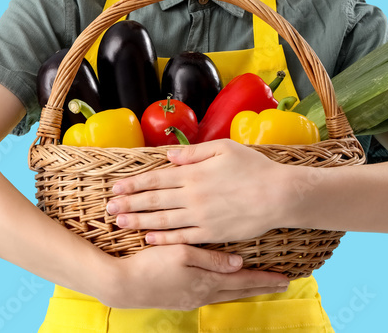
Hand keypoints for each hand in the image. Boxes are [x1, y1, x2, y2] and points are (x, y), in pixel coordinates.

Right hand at [97, 244, 289, 309]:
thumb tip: (238, 263)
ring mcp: (192, 299)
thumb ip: (211, 259)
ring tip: (258, 285)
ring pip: (226, 294)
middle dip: (261, 287)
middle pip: (239, 291)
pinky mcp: (180, 300)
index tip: (286, 279)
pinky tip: (226, 287)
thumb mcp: (181, 253)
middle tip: (282, 284)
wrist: (122, 286)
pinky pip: (212, 295)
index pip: (244, 280)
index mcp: (206, 282)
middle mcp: (203, 294)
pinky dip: (226, 290)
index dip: (266, 279)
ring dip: (244, 289)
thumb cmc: (150, 264)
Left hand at [106, 139, 293, 243]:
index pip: (155, 179)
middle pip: (153, 201)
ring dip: (139, 222)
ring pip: (163, 221)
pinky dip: (164, 238)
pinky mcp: (212, 232)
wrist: (279, 195)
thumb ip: (193, 153)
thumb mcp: (223, 148)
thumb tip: (168, 155)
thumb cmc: (254, 167)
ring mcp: (201, 216)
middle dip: (128, 204)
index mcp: (193, 174)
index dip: (133, 184)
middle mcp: (192, 196)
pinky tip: (149, 238)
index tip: (115, 187)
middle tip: (108, 208)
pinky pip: (183, 237)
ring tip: (120, 223)